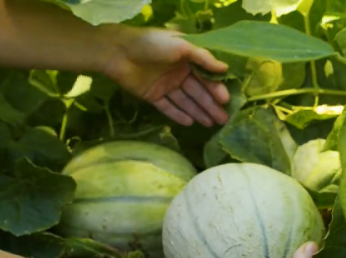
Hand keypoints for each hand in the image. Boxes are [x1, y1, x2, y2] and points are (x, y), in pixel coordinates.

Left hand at [102, 26, 229, 126]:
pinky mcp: (153, 96)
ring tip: (211, 125)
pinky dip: (178, 115)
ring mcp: (165, 85)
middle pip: (197, 91)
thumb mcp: (181, 46)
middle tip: (223, 120)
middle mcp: (178, 72)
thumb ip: (203, 58)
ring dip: (198, 112)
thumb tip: (225, 68)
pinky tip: (190, 123)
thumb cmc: (152, 44)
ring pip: (185, 101)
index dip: (216, 88)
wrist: (119, 53)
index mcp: (186, 59)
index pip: (205, 76)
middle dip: (210, 105)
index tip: (226, 101)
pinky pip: (168, 107)